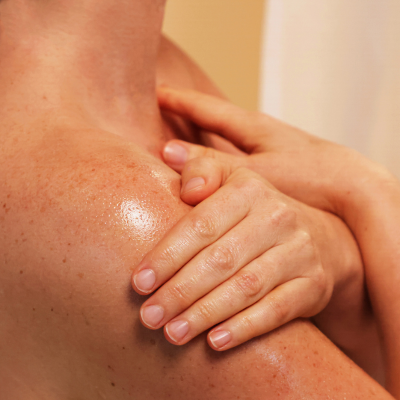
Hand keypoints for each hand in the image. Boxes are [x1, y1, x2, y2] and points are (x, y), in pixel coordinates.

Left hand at [155, 87, 382, 376]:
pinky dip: (245, 327)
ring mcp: (299, 252)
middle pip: (220, 259)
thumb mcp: (234, 181)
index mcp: (249, 188)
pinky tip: (215, 342)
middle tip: (148, 316)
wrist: (321, 237)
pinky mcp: (313, 284)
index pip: (201, 224)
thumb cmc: (259, 212)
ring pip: (245, 287)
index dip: (167, 255)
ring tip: (172, 333)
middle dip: (180, 291)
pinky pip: (276, 309)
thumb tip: (167, 152)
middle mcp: (277, 217)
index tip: (138, 283)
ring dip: (205, 313)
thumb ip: (202, 168)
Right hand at [157, 87, 395, 225]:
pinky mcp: (280, 168)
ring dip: (208, 139)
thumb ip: (212, 165)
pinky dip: (225, 160)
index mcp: (253, 127)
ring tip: (189, 138)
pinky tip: (223, 170)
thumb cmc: (310, 177)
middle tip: (169, 110)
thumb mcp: (254, 171)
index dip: (180, 101)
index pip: (207, 108)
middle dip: (192, 115)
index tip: (158, 92)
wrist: (356, 190)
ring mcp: (271, 150)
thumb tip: (169, 153)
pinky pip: (242, 159)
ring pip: (230, 141)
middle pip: (218, 119)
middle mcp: (261, 134)